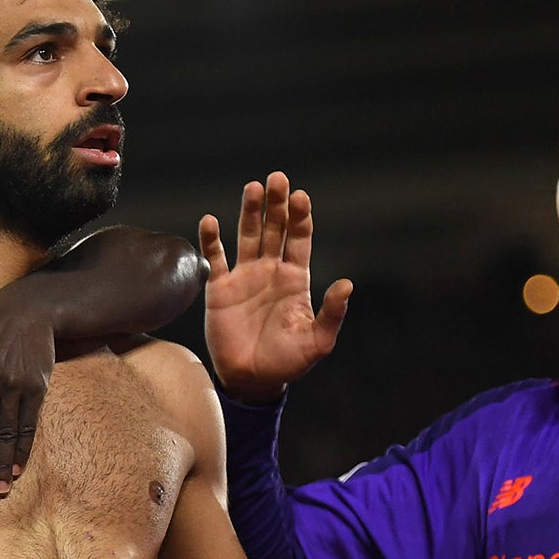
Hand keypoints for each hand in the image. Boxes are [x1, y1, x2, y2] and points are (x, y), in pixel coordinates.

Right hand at [200, 172, 351, 402]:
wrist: (252, 379)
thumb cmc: (288, 361)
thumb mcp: (317, 341)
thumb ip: (331, 313)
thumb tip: (347, 284)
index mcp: (295, 278)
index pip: (300, 239)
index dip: (300, 217)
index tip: (300, 197)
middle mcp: (270, 270)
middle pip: (275, 228)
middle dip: (277, 204)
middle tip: (277, 179)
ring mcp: (244, 277)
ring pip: (247, 236)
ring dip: (250, 212)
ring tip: (253, 189)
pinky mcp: (220, 289)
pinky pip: (215, 258)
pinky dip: (212, 240)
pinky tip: (211, 221)